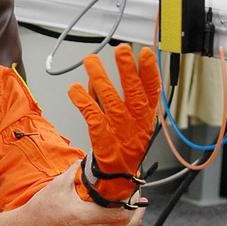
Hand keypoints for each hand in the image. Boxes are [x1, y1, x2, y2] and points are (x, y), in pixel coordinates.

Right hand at [0, 163, 144, 225]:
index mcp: (82, 216)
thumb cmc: (40, 210)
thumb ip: (77, 171)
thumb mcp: (59, 185)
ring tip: (136, 213)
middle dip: (135, 212)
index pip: (119, 213)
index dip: (131, 202)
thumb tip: (90, 159)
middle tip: (138, 200)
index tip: (134, 192)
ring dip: (131, 225)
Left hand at [68, 45, 160, 200]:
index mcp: (147, 116)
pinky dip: (83, 102)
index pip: (152, 91)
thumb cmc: (125, 143)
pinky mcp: (103, 138)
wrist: (119, 175)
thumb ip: (117, 97)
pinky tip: (74, 90)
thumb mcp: (131, 119)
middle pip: (133, 93)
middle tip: (121, 50)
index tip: (144, 54)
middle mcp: (136, 122)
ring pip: (111, 101)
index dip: (150, 71)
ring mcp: (119, 130)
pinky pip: (92, 117)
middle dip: (127, 70)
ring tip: (91, 62)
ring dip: (101, 79)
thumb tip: (100, 76)